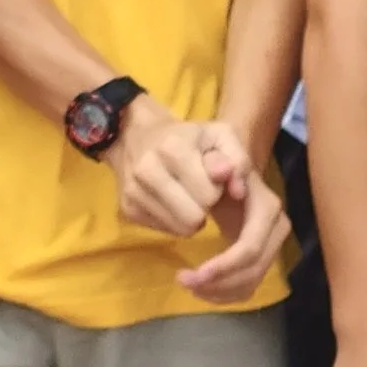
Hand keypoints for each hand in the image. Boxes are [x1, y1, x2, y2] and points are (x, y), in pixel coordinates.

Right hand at [108, 96, 227, 237]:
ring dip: (192, 216)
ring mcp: (133, 191)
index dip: (217, 189)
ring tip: (189, 195)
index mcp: (173, 148)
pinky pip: (166, 230)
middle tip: (202, 190)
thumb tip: (238, 193)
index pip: (209, 195)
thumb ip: (238, 160)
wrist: (138, 136)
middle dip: (205, 206)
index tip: (212, 177)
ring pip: (181, 228)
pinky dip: (175, 220)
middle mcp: (146, 170)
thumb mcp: (222, 136)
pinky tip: (174, 201)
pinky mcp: (128, 209)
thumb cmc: (189, 137)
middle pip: (194, 216)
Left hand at [176, 128, 292, 302]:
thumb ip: (222, 161)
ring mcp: (271, 244)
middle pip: (253, 270)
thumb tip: (228, 176)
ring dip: (219, 291)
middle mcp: (276, 228)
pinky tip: (201, 288)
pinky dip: (224, 294)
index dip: (224, 265)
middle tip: (183, 281)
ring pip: (251, 282)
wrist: (224, 165)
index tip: (191, 273)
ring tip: (188, 283)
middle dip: (219, 282)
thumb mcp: (215, 150)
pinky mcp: (260, 256)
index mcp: (267, 207)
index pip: (251, 247)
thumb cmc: (213, 157)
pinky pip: (247, 286)